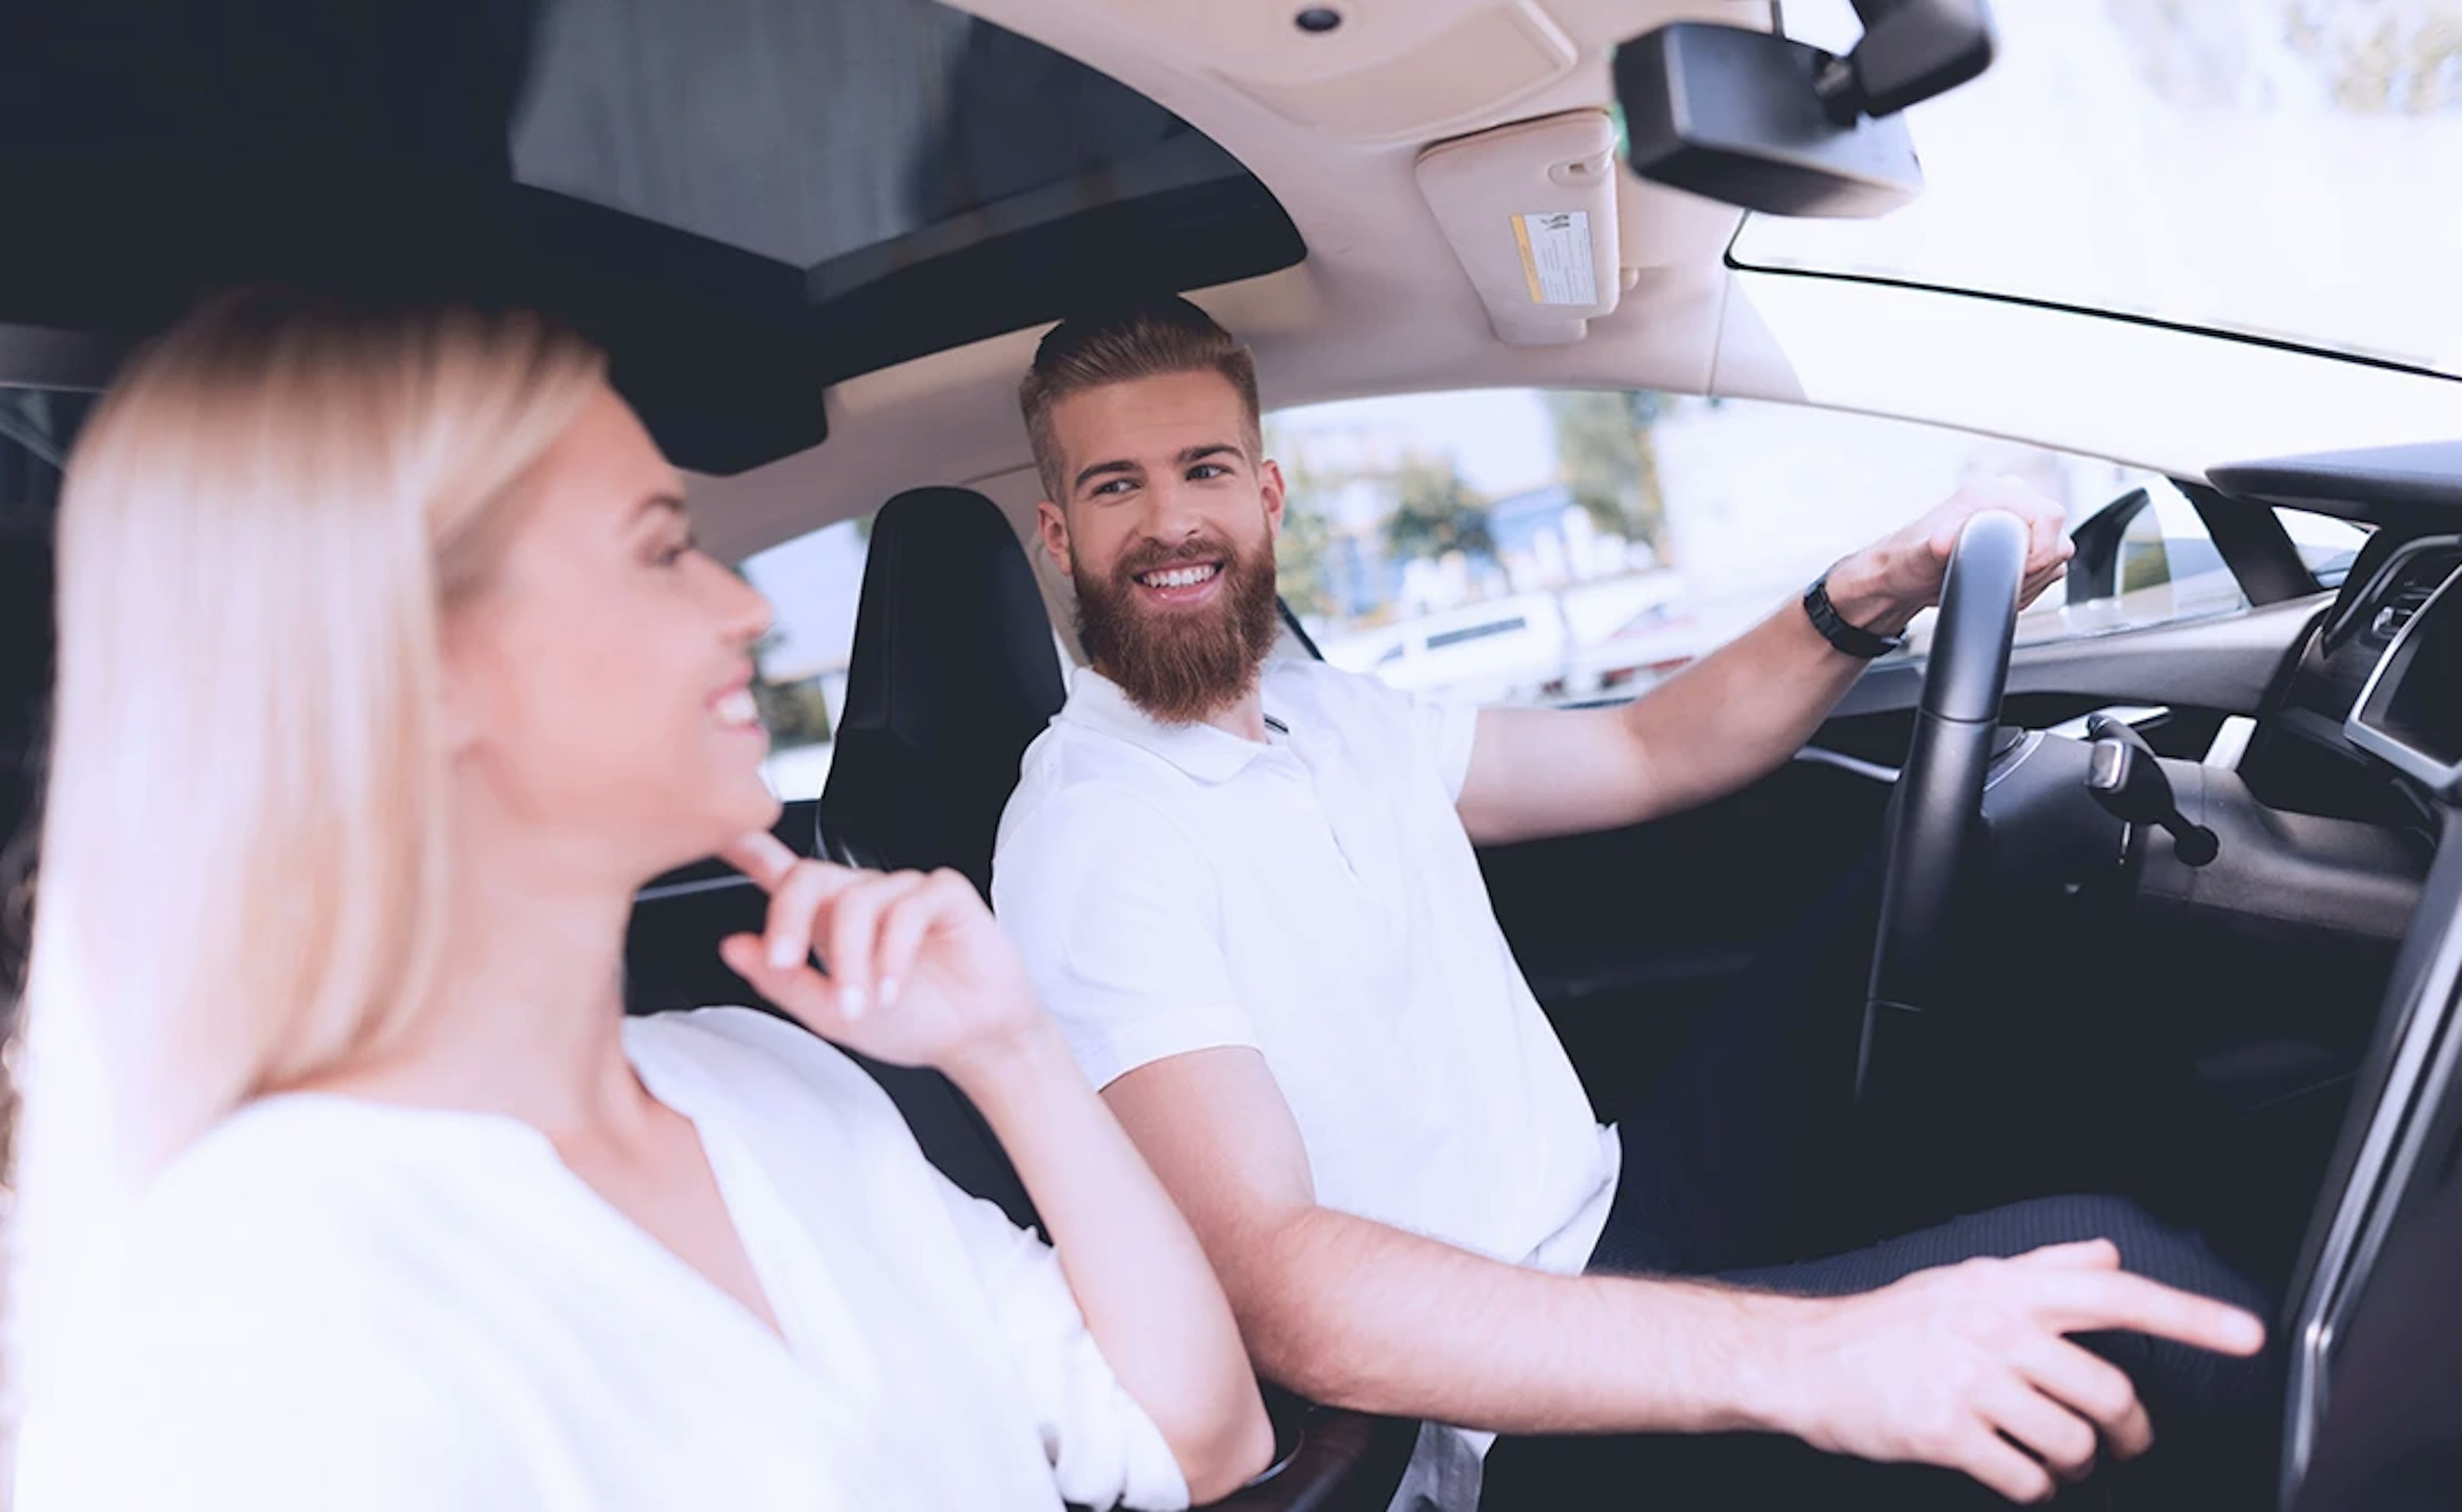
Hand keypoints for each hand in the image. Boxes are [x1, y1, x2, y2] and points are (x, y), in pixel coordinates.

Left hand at [717, 832, 1046, 1080]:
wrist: (973, 1039)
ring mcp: (903, 890)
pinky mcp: (944, 893)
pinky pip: (910, 906)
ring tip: (863, 1003)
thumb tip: (732, 947)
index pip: (783, 874)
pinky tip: (894, 987)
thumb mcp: (831, 1015)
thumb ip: (781, 980)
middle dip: (788, 921)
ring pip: (858, 902)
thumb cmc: (910, 1022)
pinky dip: (895, 953)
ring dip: (853, 959)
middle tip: (787, 964)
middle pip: (808, 877)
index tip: (718, 832)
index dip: (747, 849)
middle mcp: (862, 897)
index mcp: (827, 921)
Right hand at [1776, 1239, 2264, 1502]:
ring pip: (2072, 1442)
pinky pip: (2024, 1477)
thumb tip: (2104, 1253)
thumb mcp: (1964, 1281)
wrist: (1806, 1361)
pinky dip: (2033, 1487)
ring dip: (2076, 1464)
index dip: (2190, 1317)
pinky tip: (2018, 1474)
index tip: (2249, 1337)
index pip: (2118, 1296)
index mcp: (2007, 1290)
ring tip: (2054, 1457)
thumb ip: (2041, 1269)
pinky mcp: (1944, 1431)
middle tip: (2122, 1443)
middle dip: (2129, 1433)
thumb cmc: (1889, 1325)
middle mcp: (1994, 1329)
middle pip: (2108, 1392)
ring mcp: (1970, 1381)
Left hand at [1824, 478, 2074, 635]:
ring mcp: (2016, 521)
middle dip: (2035, 569)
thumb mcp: (1919, 557)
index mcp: (1989, 492)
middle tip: (2000, 582)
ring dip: (2033, 579)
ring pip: (2056, 554)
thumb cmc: (1907, 562)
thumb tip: (1944, 541)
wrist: (1904, 577)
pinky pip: (2048, 566)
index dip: (2040, 551)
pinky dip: (2031, 584)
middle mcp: (2007, 500)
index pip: (2048, 516)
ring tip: (1993, 584)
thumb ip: (1935, 547)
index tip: (2016, 572)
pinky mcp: (2020, 542)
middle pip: (2056, 537)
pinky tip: (2000, 587)